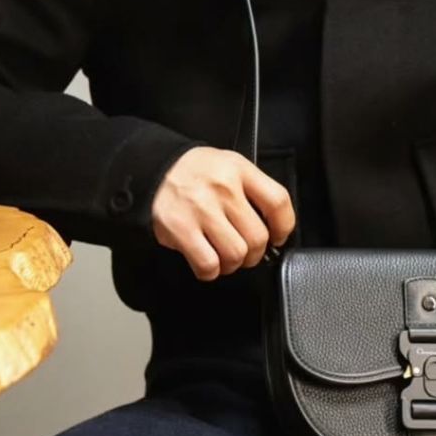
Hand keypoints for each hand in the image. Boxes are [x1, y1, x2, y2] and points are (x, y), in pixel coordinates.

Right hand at [150, 146, 295, 280]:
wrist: (151, 170)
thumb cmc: (194, 172)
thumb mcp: (228, 165)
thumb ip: (252, 188)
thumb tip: (274, 224)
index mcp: (239, 170)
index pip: (278, 202)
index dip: (284, 227)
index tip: (278, 236)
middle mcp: (222, 189)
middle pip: (258, 237)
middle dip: (255, 253)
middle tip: (246, 251)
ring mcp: (201, 210)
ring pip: (236, 255)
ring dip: (233, 264)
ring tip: (225, 256)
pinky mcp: (181, 230)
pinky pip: (209, 264)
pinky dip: (211, 271)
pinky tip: (207, 261)